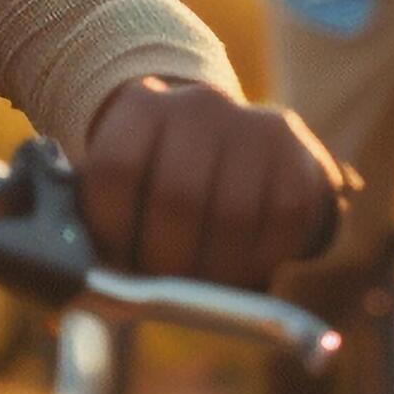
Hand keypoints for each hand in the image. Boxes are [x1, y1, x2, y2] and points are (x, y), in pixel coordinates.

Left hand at [78, 78, 352, 284]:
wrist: (242, 154)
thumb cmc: (168, 185)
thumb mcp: (130, 188)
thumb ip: (106, 225)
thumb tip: (98, 289)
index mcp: (140, 107)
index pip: (115, 170)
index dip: (112, 230)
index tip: (118, 264)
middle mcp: (197, 104)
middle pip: (177, 198)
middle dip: (168, 261)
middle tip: (166, 289)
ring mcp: (251, 124)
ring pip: (232, 217)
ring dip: (217, 270)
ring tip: (205, 288)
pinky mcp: (295, 152)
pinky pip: (281, 223)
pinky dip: (261, 261)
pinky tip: (244, 270)